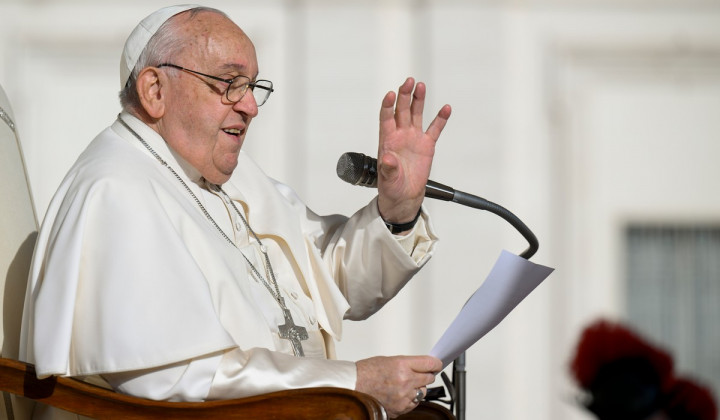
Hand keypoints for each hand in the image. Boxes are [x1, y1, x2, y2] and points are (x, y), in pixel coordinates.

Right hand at [356, 355, 441, 417]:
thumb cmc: (365, 373)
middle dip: (427, 375)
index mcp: (401, 365)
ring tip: (407, 384)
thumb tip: (420, 366)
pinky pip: (414, 403)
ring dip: (419, 387)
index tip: (437, 364)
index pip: (429, 364)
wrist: (352, 387)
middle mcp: (405, 381)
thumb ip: (406, 364)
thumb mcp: (388, 360)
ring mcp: (403, 396)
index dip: (436, 363)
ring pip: (423, 392)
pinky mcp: (400, 408)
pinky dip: (411, 398)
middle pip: (429, 378)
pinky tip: (403, 393)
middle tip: (424, 373)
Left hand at [376, 77, 450, 229]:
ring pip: (416, 114)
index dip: (388, 106)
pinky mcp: (426, 145)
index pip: (386, 118)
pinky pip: (434, 129)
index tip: (390, 95)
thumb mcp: (388, 179)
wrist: (404, 196)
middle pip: (402, 110)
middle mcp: (400, 135)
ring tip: (421, 87)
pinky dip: (440, 119)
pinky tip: (445, 108)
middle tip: (409, 81)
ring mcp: (413, 138)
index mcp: (387, 140)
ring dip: (418, 100)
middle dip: (404, 95)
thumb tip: (387, 158)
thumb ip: (388, 168)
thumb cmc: (392, 187)